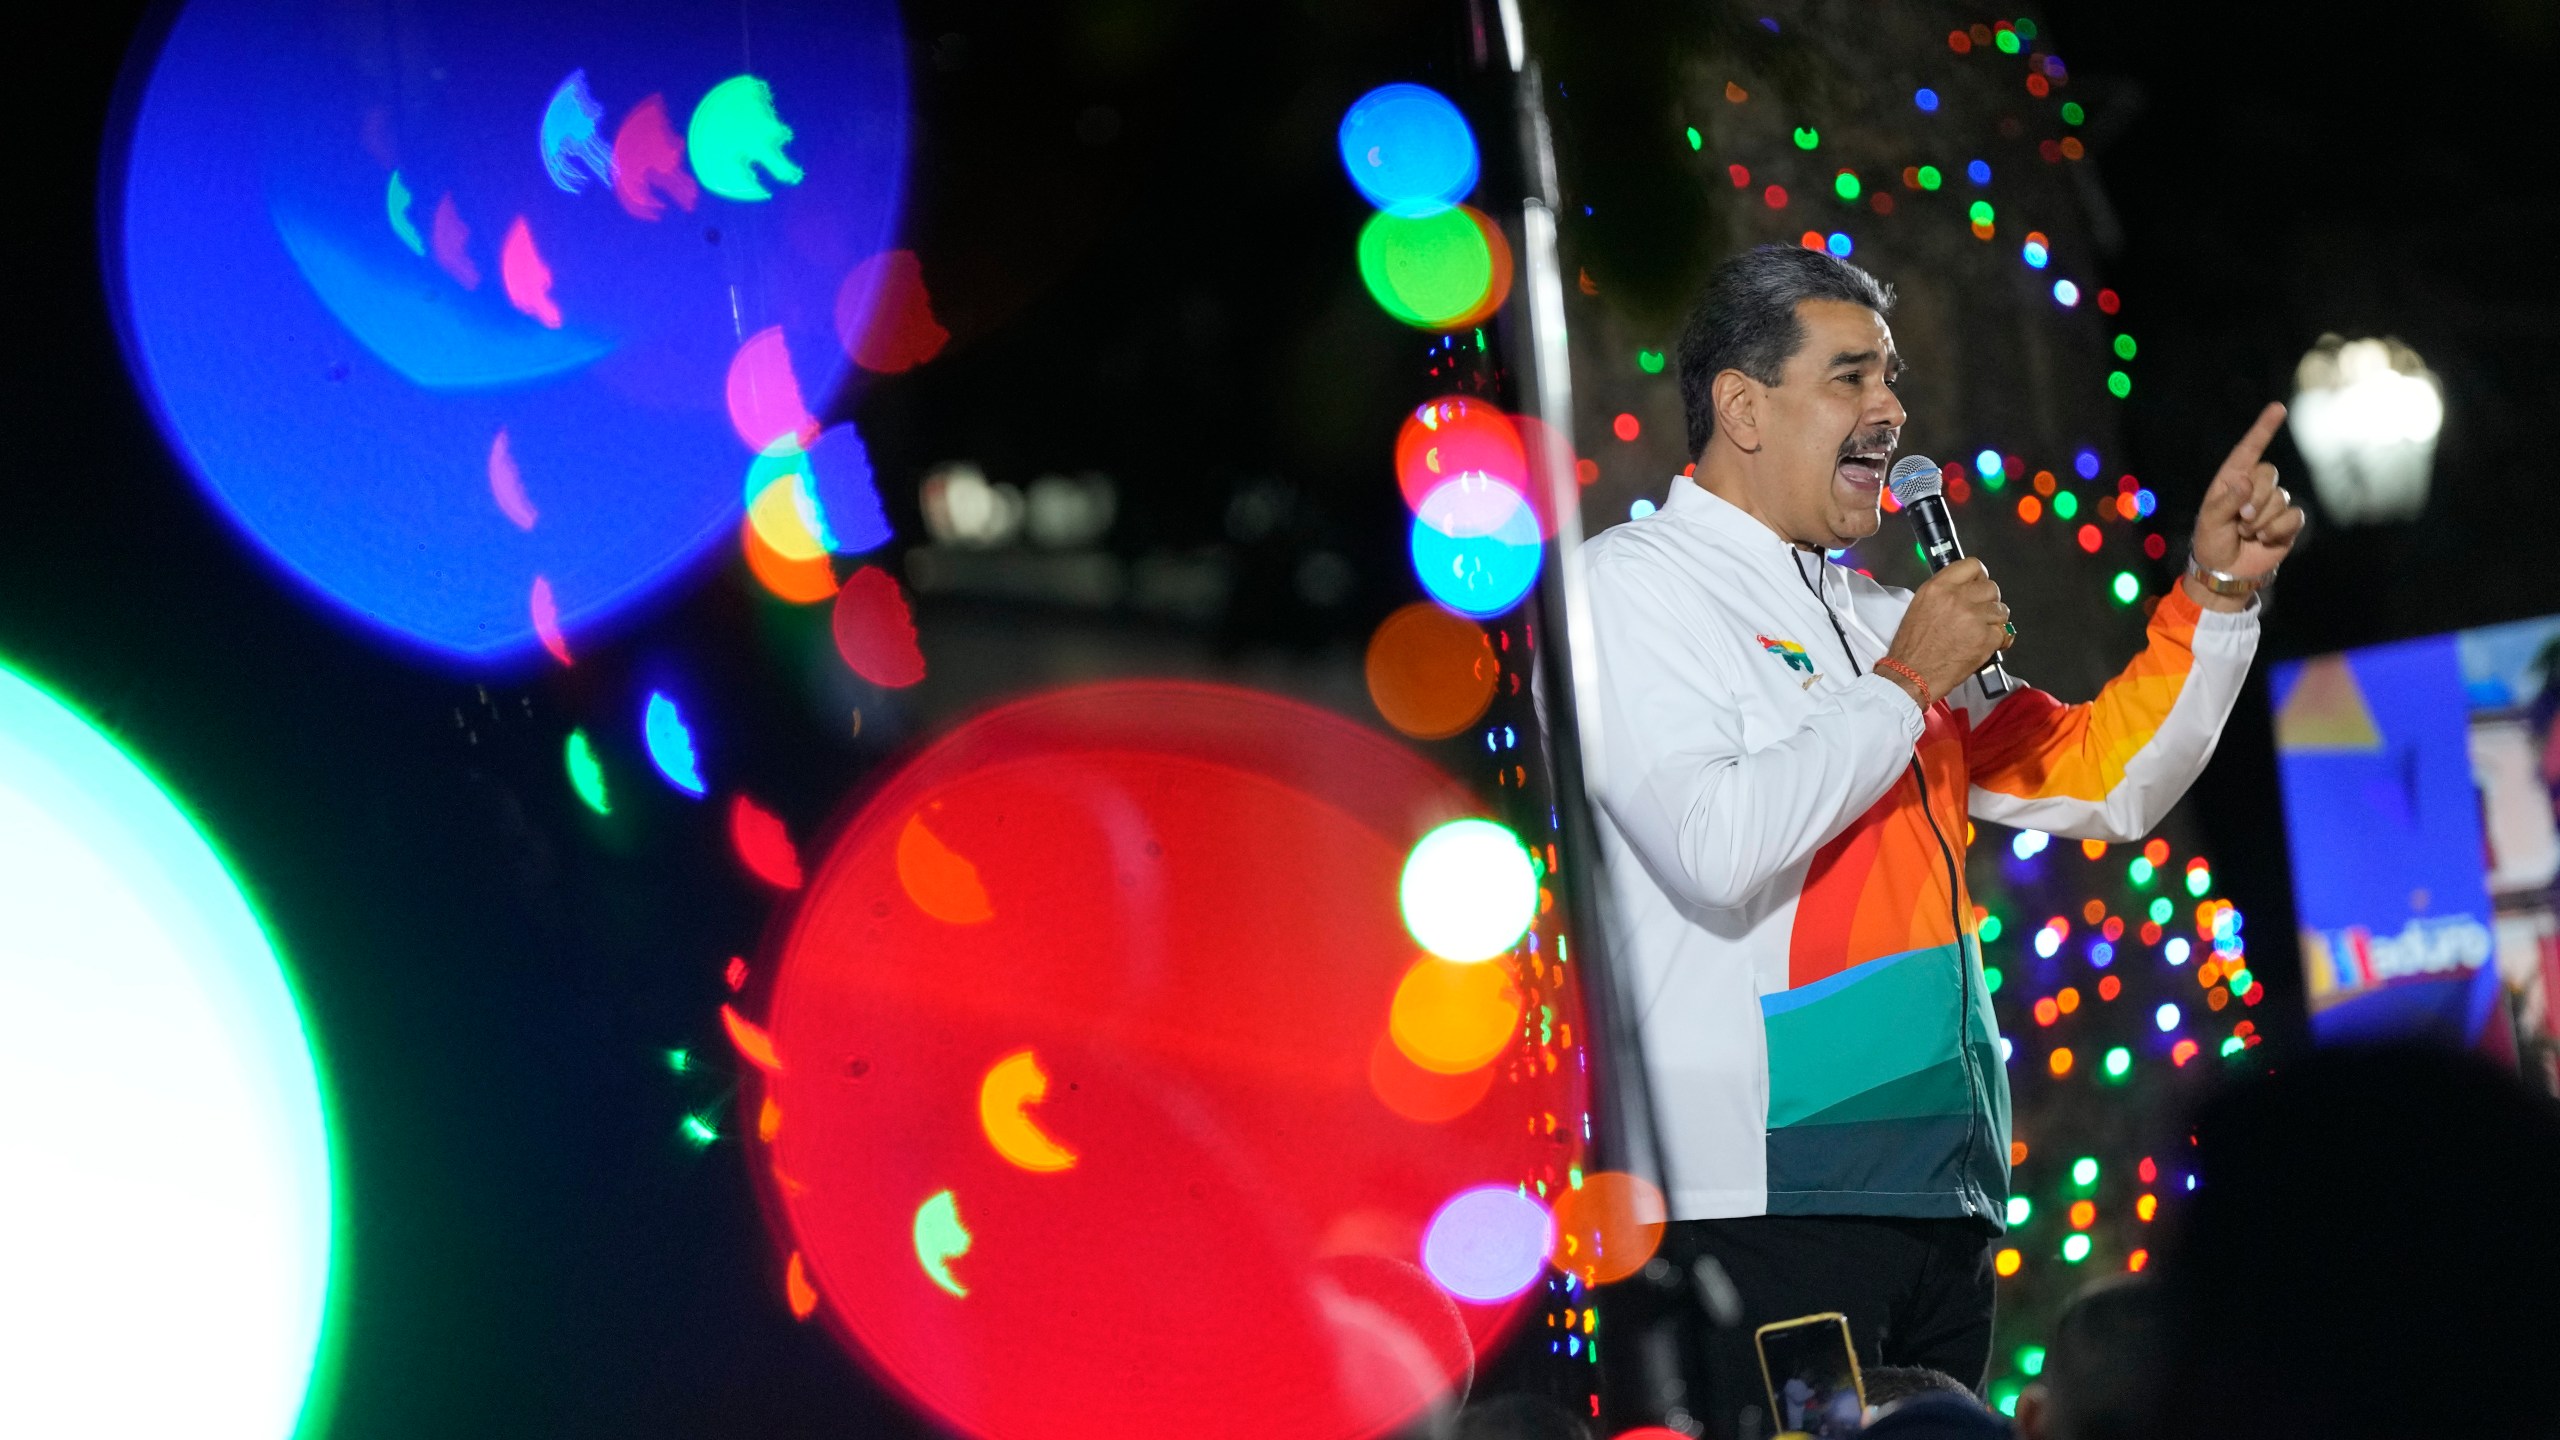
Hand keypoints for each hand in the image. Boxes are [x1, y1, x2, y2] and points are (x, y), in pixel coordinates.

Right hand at [1884, 557, 2012, 704]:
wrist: (1911, 675)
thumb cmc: (1912, 646)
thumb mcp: (1920, 606)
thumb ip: (1944, 593)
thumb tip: (1966, 588)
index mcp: (1938, 587)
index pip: (1972, 565)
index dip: (1978, 576)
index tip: (1977, 586)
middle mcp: (1957, 598)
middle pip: (1991, 587)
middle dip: (1988, 601)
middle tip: (1979, 614)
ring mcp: (1974, 618)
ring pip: (2001, 610)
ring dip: (1994, 621)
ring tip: (1979, 632)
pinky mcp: (1985, 639)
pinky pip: (2004, 632)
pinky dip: (1997, 640)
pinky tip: (1984, 645)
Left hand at [2189, 402, 2306, 599]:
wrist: (2226, 573)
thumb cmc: (2212, 543)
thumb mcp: (2210, 521)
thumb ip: (2227, 500)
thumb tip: (2245, 481)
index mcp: (2231, 480)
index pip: (2249, 450)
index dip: (2264, 429)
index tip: (2278, 409)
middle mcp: (2254, 487)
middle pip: (2268, 473)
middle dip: (2254, 499)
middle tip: (2239, 521)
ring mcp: (2273, 504)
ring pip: (2280, 497)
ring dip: (2261, 519)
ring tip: (2247, 533)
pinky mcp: (2287, 522)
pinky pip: (2293, 516)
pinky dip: (2276, 530)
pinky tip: (2265, 539)